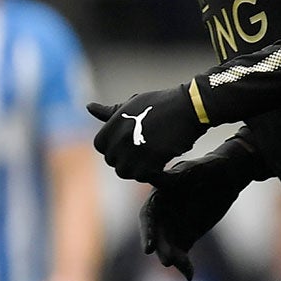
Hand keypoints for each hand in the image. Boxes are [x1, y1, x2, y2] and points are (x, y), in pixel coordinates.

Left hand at [87, 86, 204, 181]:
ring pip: (126, 172)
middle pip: (113, 161)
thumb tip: (89, 107)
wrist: (191, 106)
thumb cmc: (162, 104)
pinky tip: (161, 165)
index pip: (100, 145)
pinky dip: (152, 174)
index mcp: (113, 124)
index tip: (126, 144)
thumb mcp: (133, 104)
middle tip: (143, 151)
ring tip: (151, 158)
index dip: (112, 147)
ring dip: (137, 168)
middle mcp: (120, 138)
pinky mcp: (152, 161)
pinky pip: (144, 177)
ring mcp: (135, 151)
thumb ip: (110, 112)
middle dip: (125, 159)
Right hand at [139, 146, 261, 278]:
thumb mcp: (190, 170)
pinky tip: (190, 274)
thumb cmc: (206, 168)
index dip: (146, 233)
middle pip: (157, 236)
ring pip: (169, 247)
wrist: (227, 176)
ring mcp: (173, 228)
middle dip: (162, 249)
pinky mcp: (186, 237)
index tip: (148, 248)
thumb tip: (149, 174)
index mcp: (157, 199)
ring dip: (174, 258)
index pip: (147, 218)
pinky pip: (182, 253)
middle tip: (168, 262)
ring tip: (182, 268)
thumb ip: (171, 177)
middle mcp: (161, 216)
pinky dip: (185, 264)